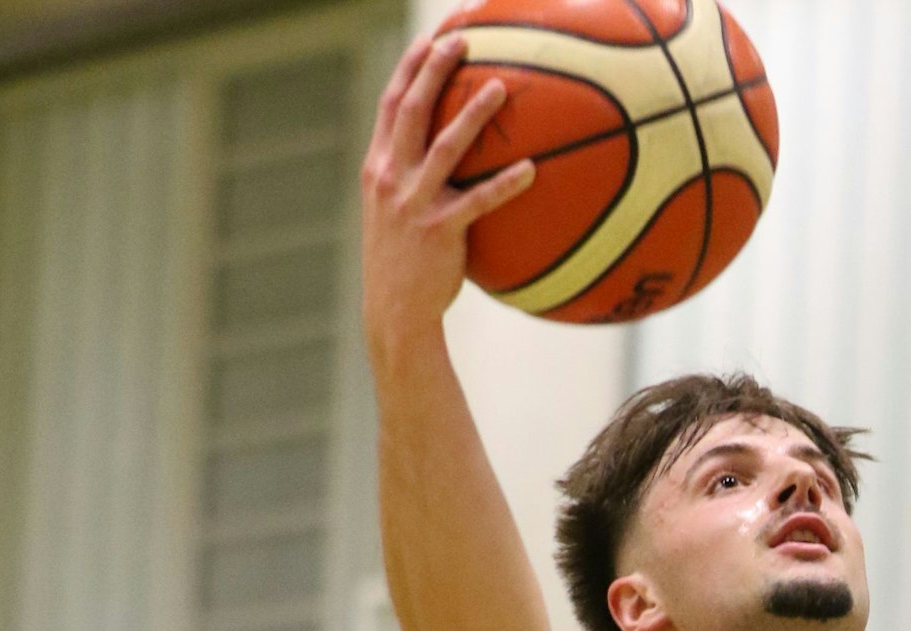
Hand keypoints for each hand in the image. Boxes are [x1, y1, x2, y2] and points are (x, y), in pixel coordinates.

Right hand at [359, 32, 534, 348]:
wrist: (394, 311)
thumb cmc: (404, 261)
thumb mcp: (395, 211)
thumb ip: (413, 179)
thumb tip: (449, 154)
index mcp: (379, 168)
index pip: (390, 105)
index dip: (408, 69)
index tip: (429, 39)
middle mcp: (390, 178)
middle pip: (411, 111)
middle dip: (433, 71)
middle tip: (461, 42)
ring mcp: (412, 203)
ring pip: (444, 147)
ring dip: (473, 114)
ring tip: (500, 87)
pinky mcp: (439, 231)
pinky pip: (478, 201)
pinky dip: (505, 184)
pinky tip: (532, 169)